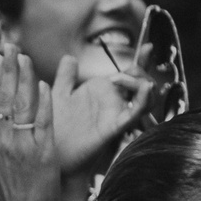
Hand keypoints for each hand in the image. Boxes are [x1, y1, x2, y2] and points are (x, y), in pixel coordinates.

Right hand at [0, 47, 60, 200]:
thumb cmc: (11, 196)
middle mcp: (4, 140)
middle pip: (4, 97)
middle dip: (7, 69)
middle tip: (10, 46)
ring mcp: (22, 145)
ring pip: (21, 105)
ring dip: (23, 79)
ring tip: (25, 58)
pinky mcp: (42, 152)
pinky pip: (42, 122)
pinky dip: (43, 103)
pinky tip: (44, 85)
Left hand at [48, 49, 156, 176]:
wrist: (51, 153)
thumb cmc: (55, 128)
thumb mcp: (58, 96)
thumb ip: (66, 77)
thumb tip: (69, 57)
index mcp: (103, 91)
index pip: (127, 72)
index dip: (141, 60)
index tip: (149, 47)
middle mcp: (113, 102)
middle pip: (141, 83)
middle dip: (141, 71)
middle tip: (126, 71)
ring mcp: (116, 114)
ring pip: (144, 97)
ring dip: (141, 84)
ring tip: (122, 79)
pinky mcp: (114, 127)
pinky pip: (133, 113)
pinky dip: (142, 100)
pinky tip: (144, 88)